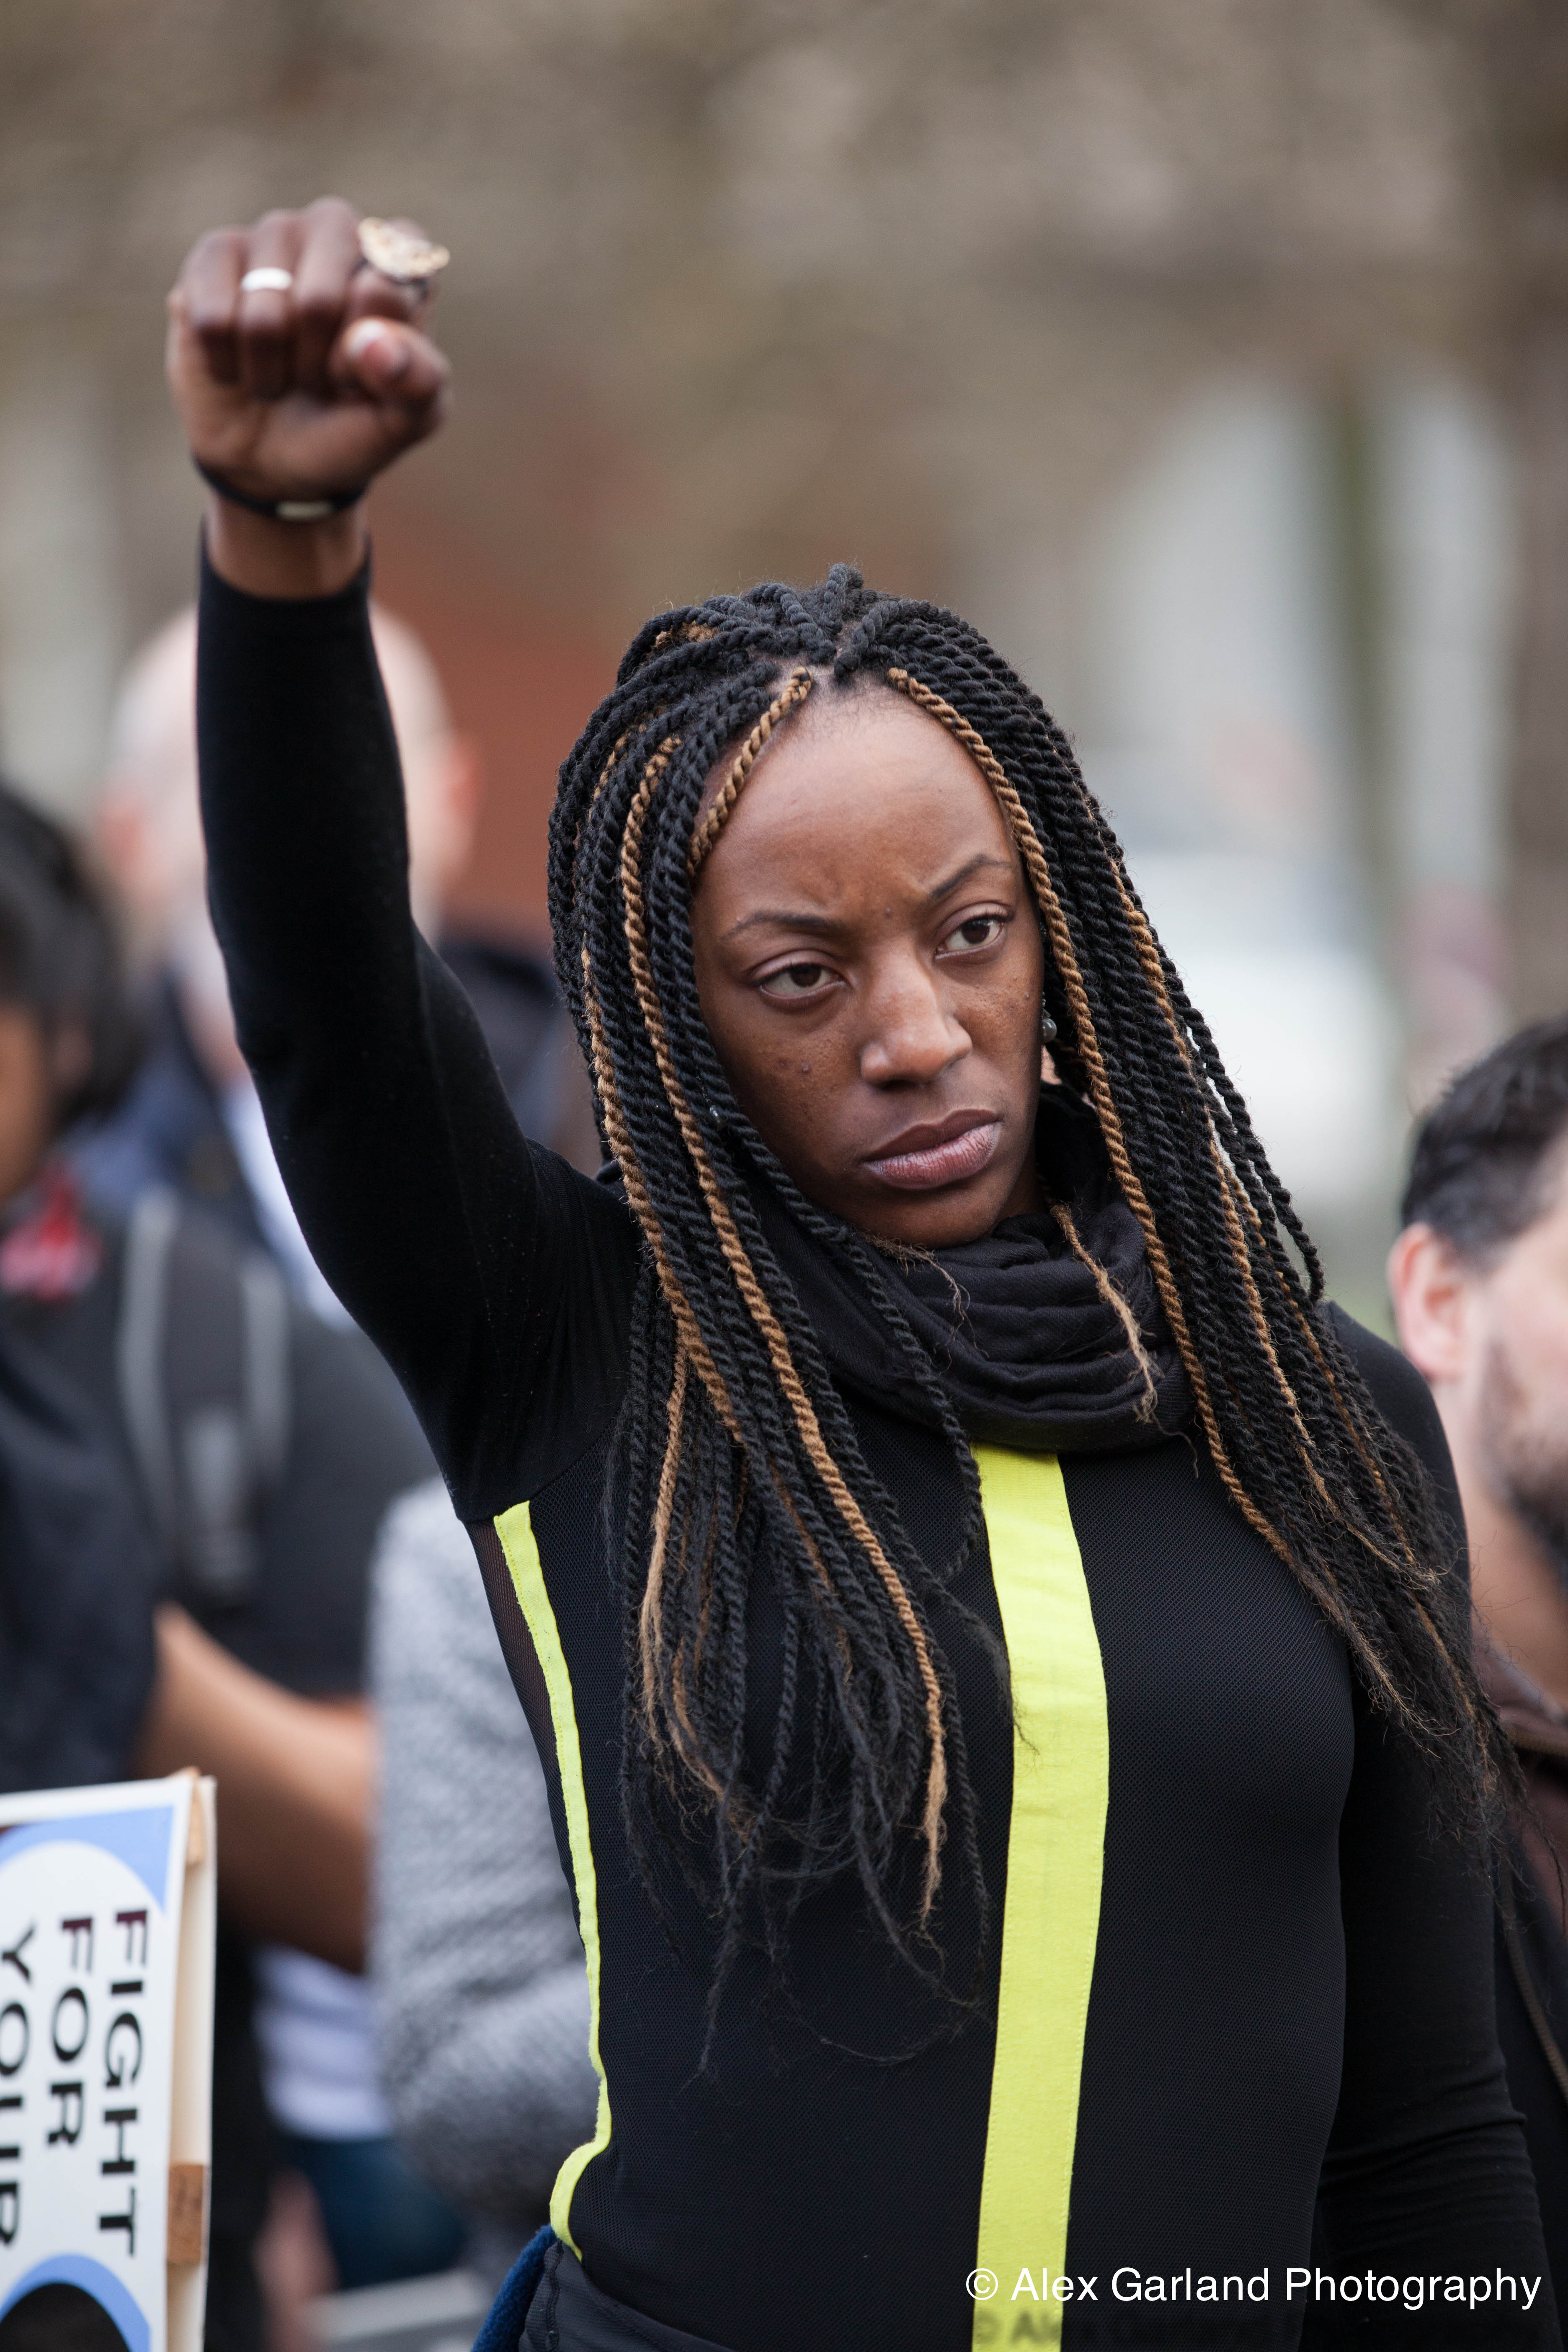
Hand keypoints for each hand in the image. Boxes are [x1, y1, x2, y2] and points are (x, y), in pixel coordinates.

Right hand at [166, 195, 450, 593]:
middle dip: (326, 340)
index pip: (400, 261)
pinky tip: (238, 366)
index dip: (382, 333)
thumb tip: (371, 334)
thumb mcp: (411, 421)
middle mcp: (335, 234)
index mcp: (396, 262)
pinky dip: (228, 352)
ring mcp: (270, 240)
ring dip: (275, 353)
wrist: (282, 474)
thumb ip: (419, 376)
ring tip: (281, 376)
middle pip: (335, 260)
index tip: (369, 375)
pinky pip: (215, 297)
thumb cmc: (355, 436)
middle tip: (320, 377)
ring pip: (271, 284)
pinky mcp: (211, 262)